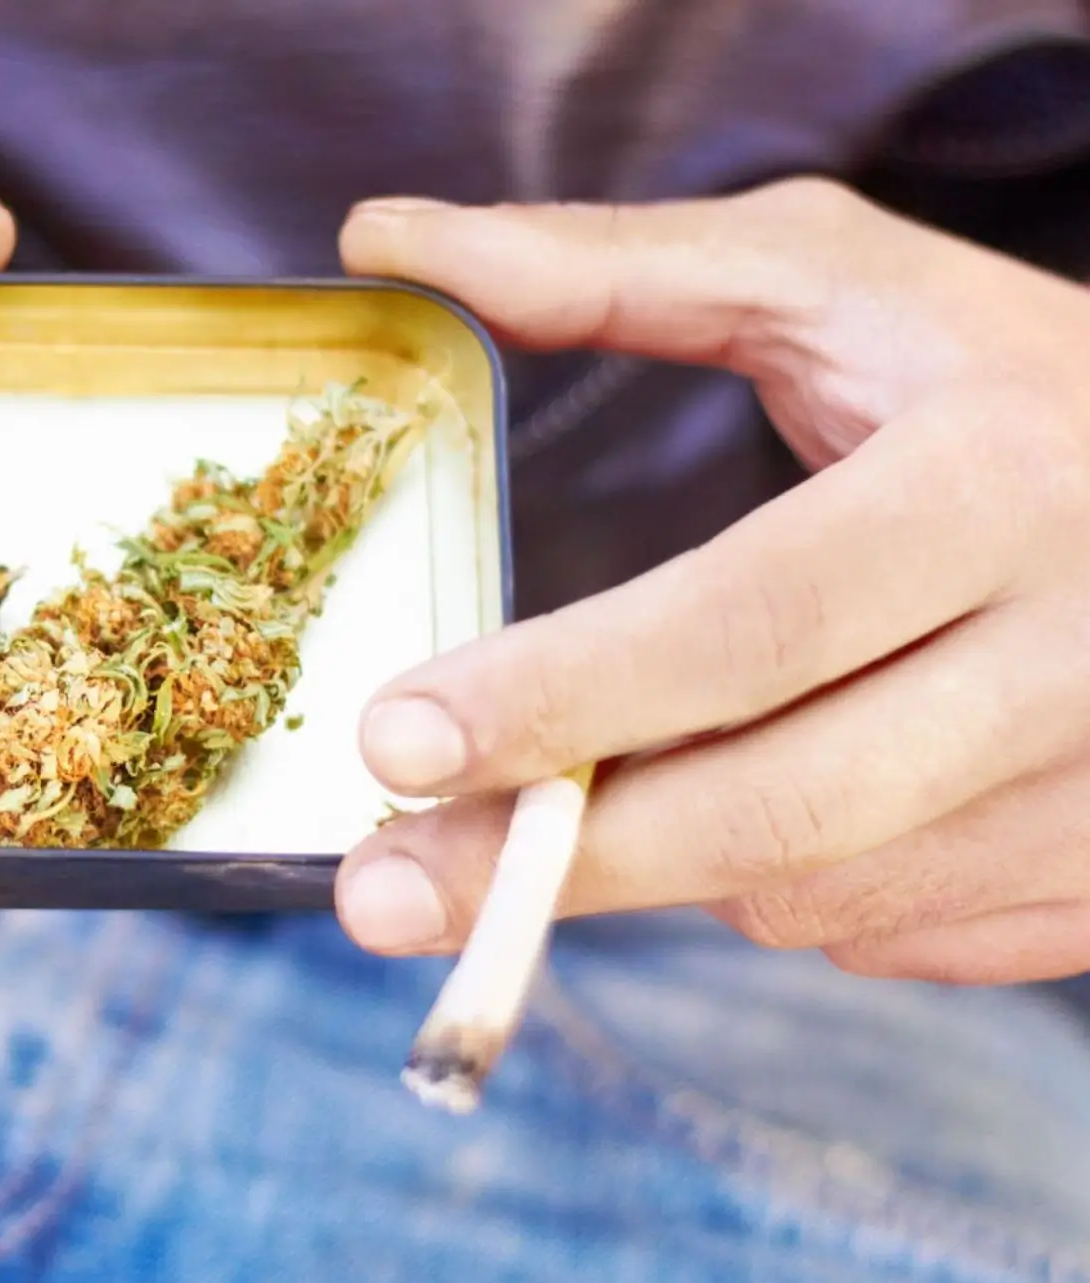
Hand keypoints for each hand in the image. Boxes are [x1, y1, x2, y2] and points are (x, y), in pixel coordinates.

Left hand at [334, 178, 1089, 984]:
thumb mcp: (841, 283)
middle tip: (378, 894)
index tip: (393, 741)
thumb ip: (617, 267)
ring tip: (583, 789)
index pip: (747, 620)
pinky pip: (873, 930)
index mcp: (998, 487)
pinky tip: (760, 792)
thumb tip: (390, 237)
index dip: (562, 694)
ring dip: (665, 859)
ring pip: (806, 888)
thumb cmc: (1007, 382)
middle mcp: (1075, 660)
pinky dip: (774, 882)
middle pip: (773, 807)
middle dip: (553, 861)